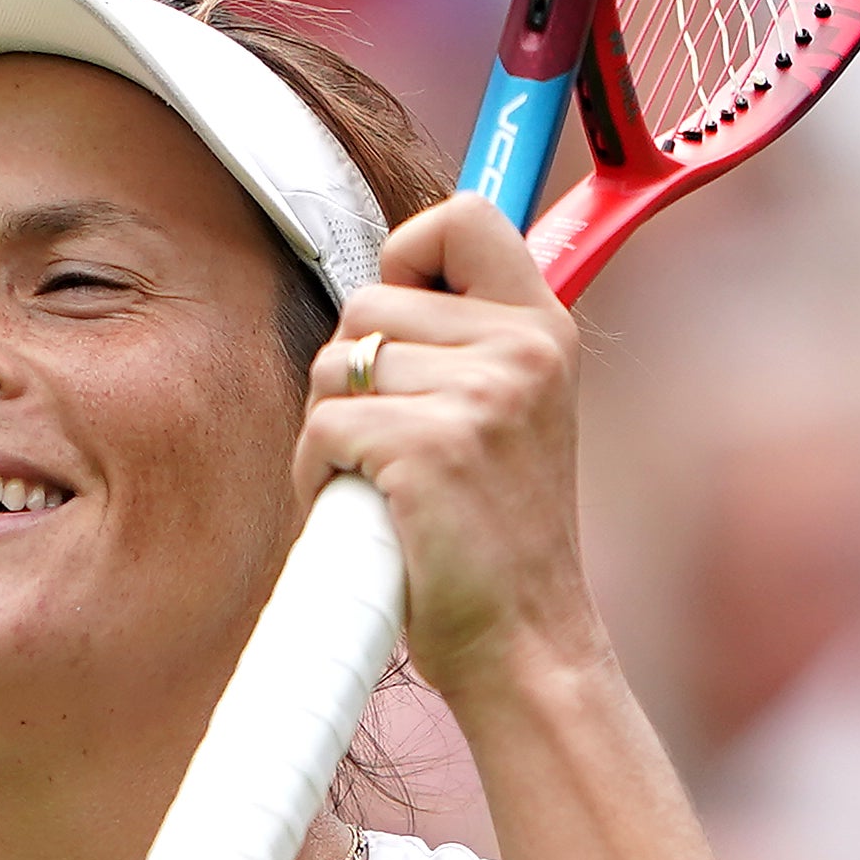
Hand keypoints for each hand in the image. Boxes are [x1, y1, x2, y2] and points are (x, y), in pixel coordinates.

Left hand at [301, 193, 597, 707]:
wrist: (526, 644)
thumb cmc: (498, 539)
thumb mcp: (515, 415)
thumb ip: (468, 344)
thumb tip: (387, 276)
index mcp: (544, 330)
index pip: (465, 215)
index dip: (409, 250)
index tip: (402, 309)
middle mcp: (520, 350)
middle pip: (367, 299)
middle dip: (351, 372)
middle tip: (390, 441)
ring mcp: (478, 396)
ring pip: (334, 365)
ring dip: (330, 430)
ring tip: (383, 485)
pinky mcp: (427, 446)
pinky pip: (321, 426)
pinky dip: (316, 474)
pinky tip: (365, 511)